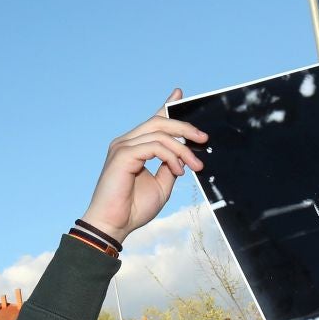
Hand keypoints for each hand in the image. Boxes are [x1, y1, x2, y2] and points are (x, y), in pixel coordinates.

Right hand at [78, 92, 206, 242]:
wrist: (115, 224)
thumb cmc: (133, 208)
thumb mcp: (161, 185)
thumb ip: (170, 167)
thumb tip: (183, 156)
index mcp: (133, 147)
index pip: (153, 121)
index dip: (166, 106)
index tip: (180, 95)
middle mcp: (126, 142)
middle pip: (159, 122)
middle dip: (184, 128)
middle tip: (203, 139)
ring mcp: (123, 146)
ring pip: (160, 134)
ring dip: (182, 149)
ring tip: (194, 166)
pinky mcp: (123, 155)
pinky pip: (155, 146)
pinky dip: (171, 156)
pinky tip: (178, 171)